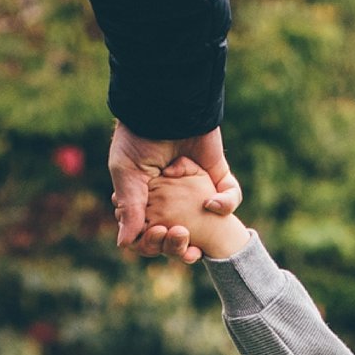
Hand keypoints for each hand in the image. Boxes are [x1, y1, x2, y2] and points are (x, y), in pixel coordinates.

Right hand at [108, 122, 239, 262]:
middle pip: (176, 239)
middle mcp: (172, 200)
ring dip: (198, 238)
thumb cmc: (139, 138)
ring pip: (205, 228)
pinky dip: (226, 204)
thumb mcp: (127, 173)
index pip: (149, 236)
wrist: (168, 108)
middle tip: (177, 235)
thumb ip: (129, 209)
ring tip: (190, 234)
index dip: (152, 243)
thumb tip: (124, 245)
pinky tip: (211, 203)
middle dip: (175, 246)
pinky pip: (230, 198)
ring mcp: (196, 190)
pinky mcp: (218, 176)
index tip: (156, 233)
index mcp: (146, 201)